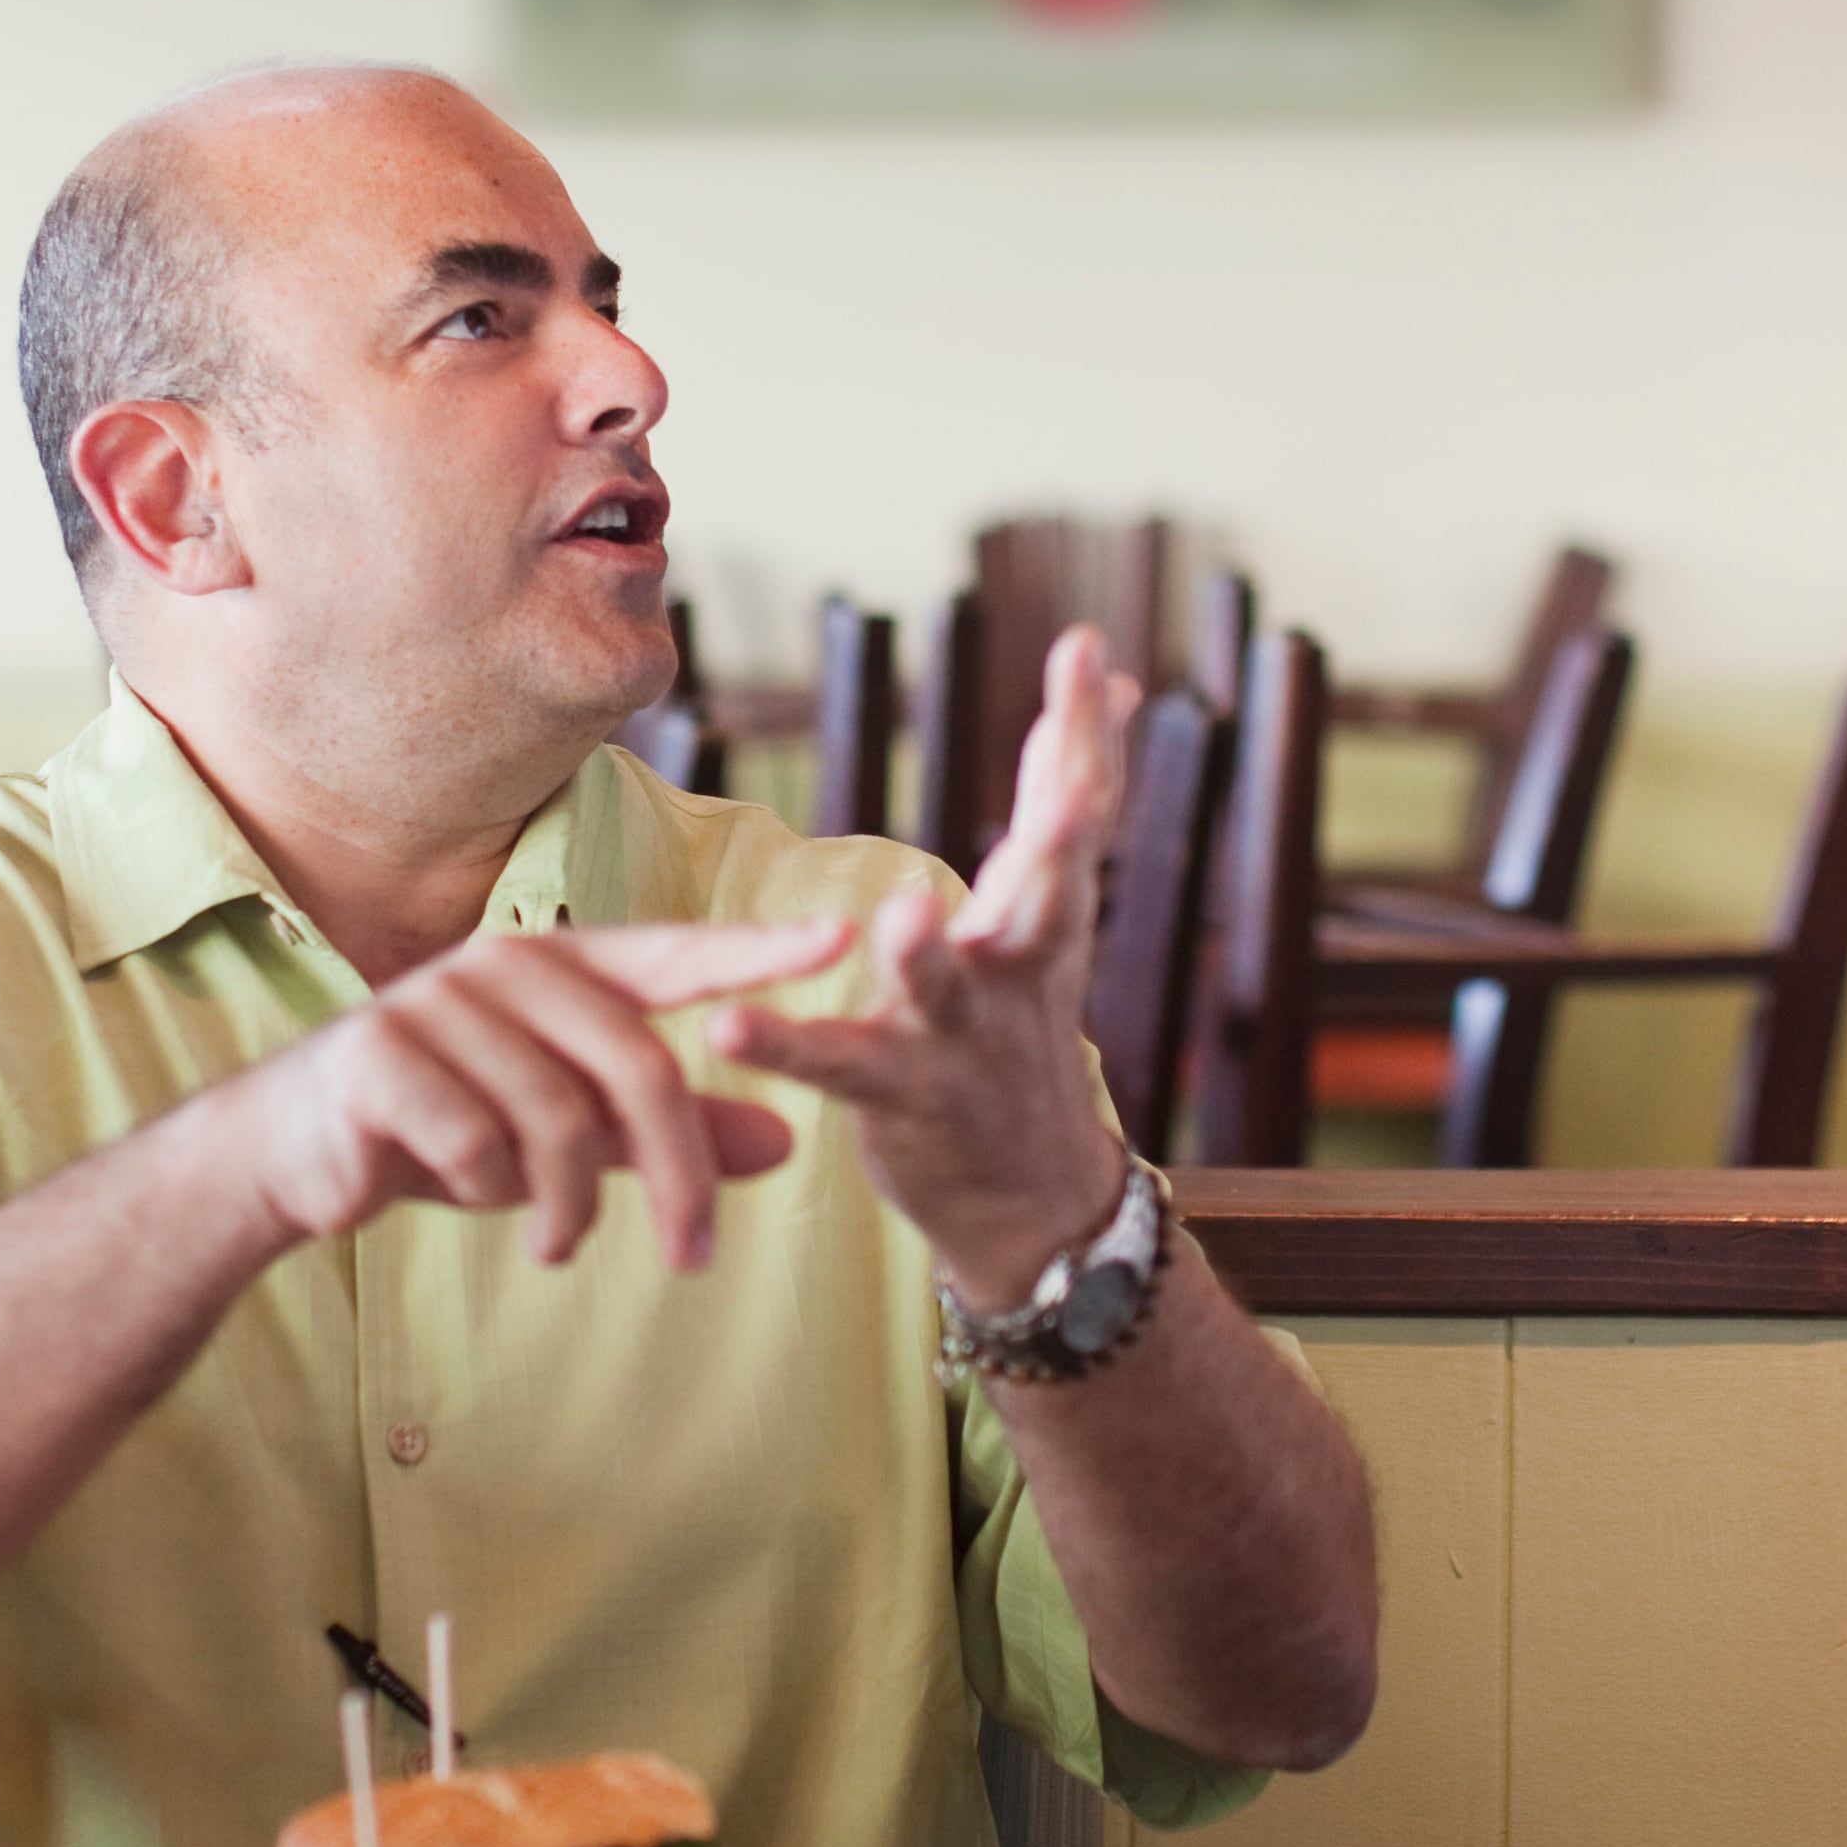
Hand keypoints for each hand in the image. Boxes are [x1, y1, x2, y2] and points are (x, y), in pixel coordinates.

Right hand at [239, 918, 847, 1270]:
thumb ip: (671, 1132)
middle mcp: (505, 965)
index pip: (677, 954)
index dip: (758, 950)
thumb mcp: (573, 1135)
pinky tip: (475, 1199)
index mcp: (561, 968)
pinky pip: (478, 1142)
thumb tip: (788, 1142)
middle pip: (638, 1065)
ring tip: (558, 1243)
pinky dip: (492, 1192)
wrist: (297, 1154)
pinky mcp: (380, 1054)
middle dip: (679, 1173)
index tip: (843, 938)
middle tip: (693, 1257)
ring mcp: (437, 1001)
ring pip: (559, 1118)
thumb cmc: (449, 1131)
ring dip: (571, 1204)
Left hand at [710, 623, 1136, 1298]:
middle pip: (1050, 887)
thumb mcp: (1052, 909)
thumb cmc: (1027, 1028)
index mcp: (1049, 914)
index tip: (1089, 647)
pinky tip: (731, 1026)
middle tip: (1070, 761)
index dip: (1087, 729)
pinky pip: (836, 1066)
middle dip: (1062, 822)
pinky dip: (784, 1046)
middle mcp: (1020, 966)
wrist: (1035, 1199)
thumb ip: (1063, 799)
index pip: (1081, 809)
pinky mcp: (900, 1096)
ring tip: (905, 911)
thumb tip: (1116, 683)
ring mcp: (963, 1035)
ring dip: (927, 952)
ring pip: (946, 987)